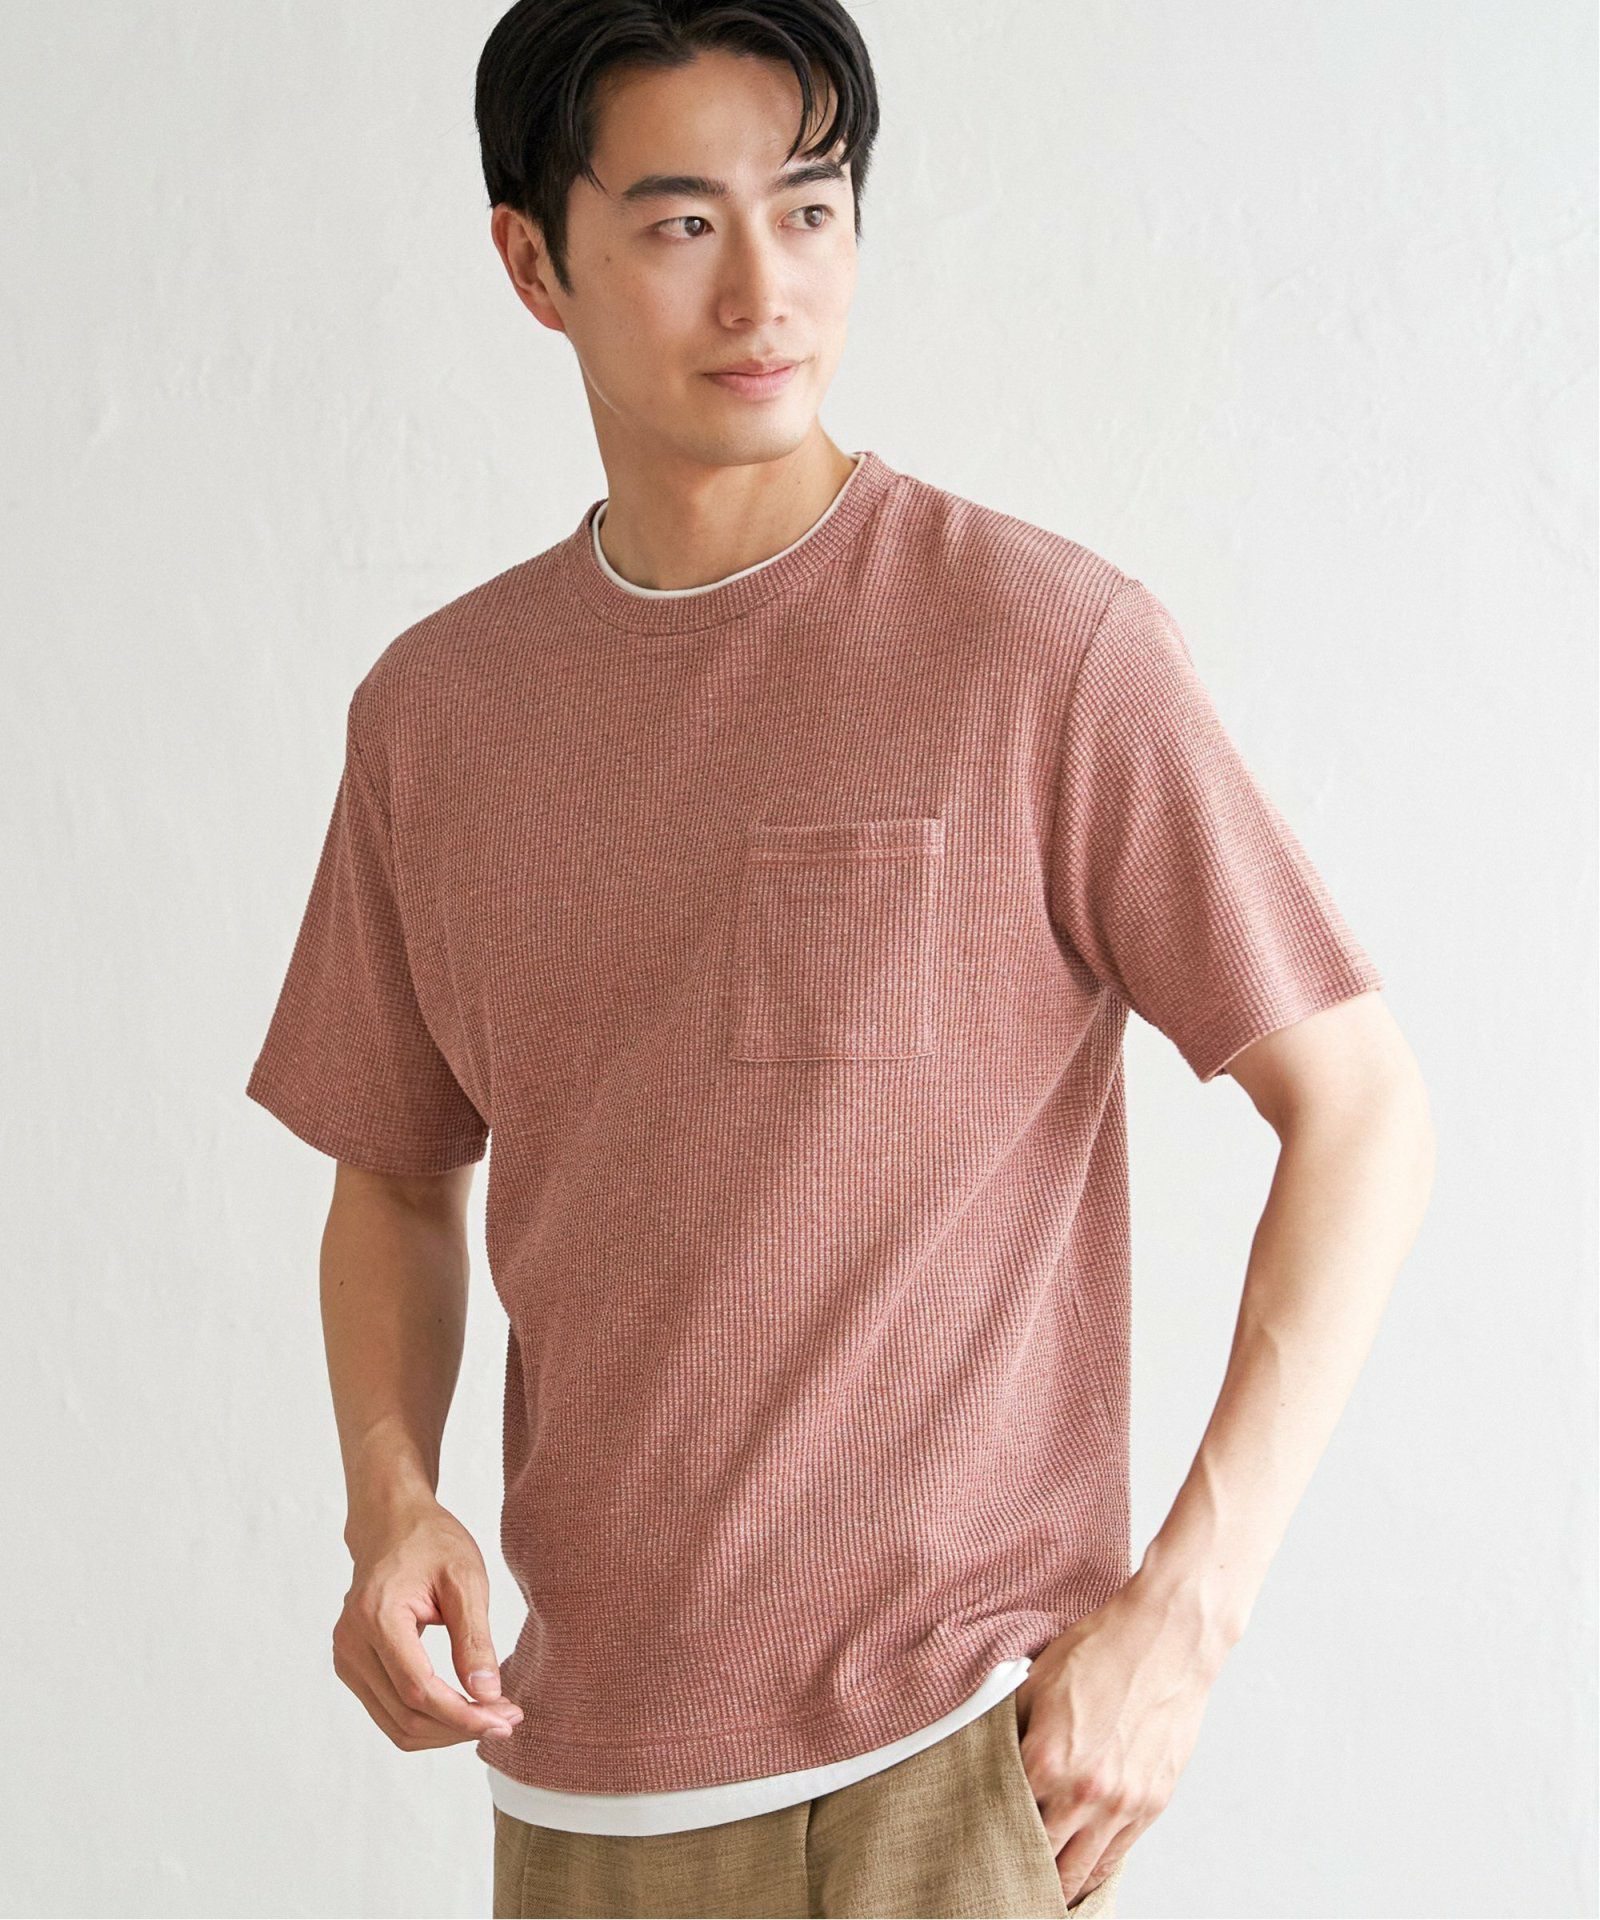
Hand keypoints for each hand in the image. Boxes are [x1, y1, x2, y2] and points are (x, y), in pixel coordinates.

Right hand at [332, 1494, 523, 1751]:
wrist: (391, 1523)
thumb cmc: (431, 1542)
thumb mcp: (465, 1580)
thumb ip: (474, 1639)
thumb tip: (487, 1696)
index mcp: (376, 1616)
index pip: (419, 1690)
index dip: (463, 1715)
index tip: (506, 1718)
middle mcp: (351, 1643)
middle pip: (406, 1715)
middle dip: (460, 1727)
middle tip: (508, 1717)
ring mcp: (346, 1657)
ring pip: (396, 1723)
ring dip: (445, 1730)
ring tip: (490, 1716)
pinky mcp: (352, 1665)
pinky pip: (389, 1711)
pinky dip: (427, 1719)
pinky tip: (462, 1708)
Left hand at [1013, 1575, 1222, 1907]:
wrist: (1164, 1638)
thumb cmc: (1099, 1651)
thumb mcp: (1034, 1681)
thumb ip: (1009, 1730)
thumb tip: (986, 1760)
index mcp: (1046, 1760)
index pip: (1004, 1822)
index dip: (988, 1837)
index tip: (976, 1847)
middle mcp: (1084, 1792)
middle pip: (1042, 1861)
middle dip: (1019, 1872)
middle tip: (1000, 1879)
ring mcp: (1123, 1803)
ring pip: (1081, 1873)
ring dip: (1057, 1884)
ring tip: (1036, 1889)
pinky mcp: (1152, 1804)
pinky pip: (1116, 1857)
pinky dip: (1094, 1870)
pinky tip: (1078, 1872)